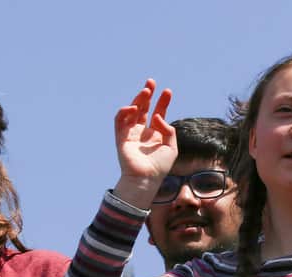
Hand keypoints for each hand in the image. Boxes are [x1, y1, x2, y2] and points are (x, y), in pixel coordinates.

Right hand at [112, 79, 176, 207]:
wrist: (145, 178)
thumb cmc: (159, 166)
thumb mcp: (171, 147)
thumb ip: (168, 130)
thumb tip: (158, 116)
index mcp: (155, 135)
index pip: (158, 113)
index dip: (162, 102)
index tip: (167, 91)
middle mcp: (143, 132)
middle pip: (143, 109)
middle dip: (147, 95)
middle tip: (151, 83)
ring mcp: (131, 134)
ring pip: (132, 112)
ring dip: (137, 100)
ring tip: (146, 91)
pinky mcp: (121, 137)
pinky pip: (120, 121)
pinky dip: (125, 112)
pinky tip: (133, 108)